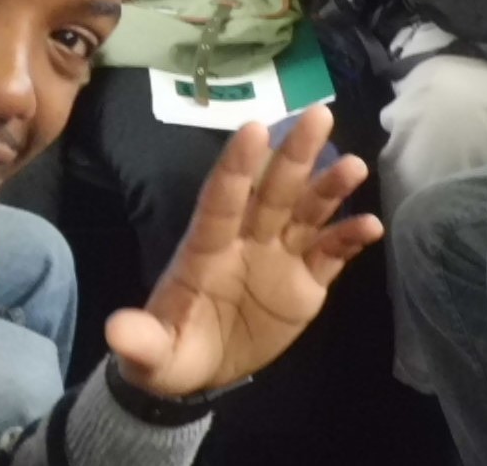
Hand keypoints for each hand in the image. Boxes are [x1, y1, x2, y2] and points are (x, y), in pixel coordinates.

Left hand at [105, 106, 382, 397]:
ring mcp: (280, 258)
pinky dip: (350, 239)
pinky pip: (331, 256)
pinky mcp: (307, 284)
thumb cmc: (170, 351)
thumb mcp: (150, 354)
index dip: (237, 167)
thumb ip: (140, 340)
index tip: (253, 128)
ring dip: (330, 189)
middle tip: (319, 115)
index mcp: (206, 247)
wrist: (201, 372)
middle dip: (295, 155)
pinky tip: (371, 226)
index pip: (222, 200)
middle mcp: (247, 239)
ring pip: (308, 214)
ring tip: (355, 166)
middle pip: (274, 191)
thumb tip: (115, 332)